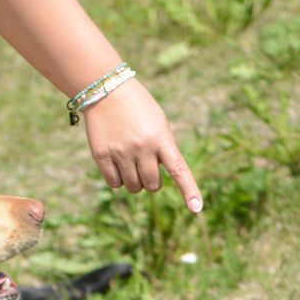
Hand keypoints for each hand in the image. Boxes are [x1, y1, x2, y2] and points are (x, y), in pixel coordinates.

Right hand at [82, 80, 202, 212]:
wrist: (107, 90)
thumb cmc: (138, 109)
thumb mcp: (158, 124)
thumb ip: (163, 151)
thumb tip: (154, 183)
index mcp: (161, 138)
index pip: (178, 169)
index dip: (189, 190)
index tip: (197, 208)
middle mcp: (143, 147)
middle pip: (152, 185)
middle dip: (151, 181)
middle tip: (146, 165)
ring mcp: (122, 152)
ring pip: (133, 188)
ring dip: (135, 181)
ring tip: (130, 161)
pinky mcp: (102, 156)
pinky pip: (115, 184)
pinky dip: (118, 179)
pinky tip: (117, 162)